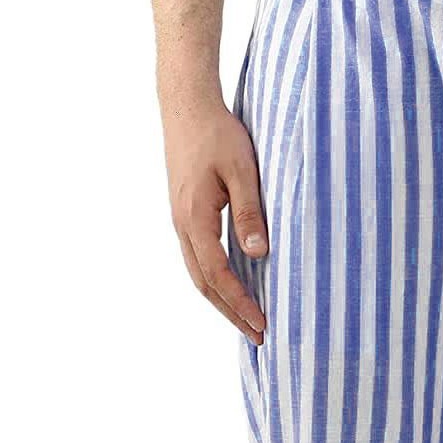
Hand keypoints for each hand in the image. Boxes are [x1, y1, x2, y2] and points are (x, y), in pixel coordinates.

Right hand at [162, 98, 267, 343]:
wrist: (186, 105)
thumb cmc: (218, 134)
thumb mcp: (242, 171)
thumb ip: (250, 212)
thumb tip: (257, 254)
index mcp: (195, 218)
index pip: (218, 275)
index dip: (240, 303)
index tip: (262, 324)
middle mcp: (182, 225)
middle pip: (204, 284)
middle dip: (231, 313)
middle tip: (258, 337)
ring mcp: (180, 220)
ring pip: (199, 274)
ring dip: (221, 300)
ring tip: (246, 321)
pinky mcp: (185, 213)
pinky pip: (198, 258)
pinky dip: (215, 280)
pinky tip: (232, 287)